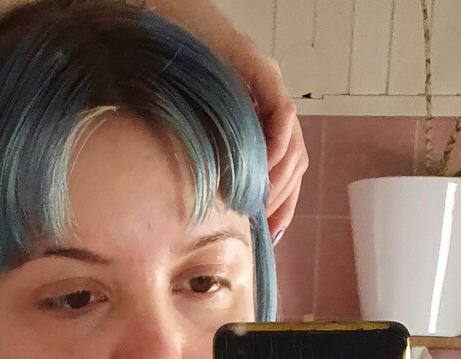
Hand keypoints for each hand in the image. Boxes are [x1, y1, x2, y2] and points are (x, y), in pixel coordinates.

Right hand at [140, 0, 307, 239]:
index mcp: (259, 121)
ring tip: (260, 199)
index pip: (285, 169)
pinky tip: (264, 165)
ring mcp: (270, 86)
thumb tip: (209, 206)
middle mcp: (271, 103)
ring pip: (295, 143)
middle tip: (264, 224)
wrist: (164, 21)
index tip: (271, 234)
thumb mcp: (194, 131)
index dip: (284, 204)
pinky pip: (282, 114)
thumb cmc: (173, 77)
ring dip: (281, 178)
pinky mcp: (261, 69)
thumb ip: (209, 160)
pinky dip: (279, 143)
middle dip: (284, 199)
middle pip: (296, 161)